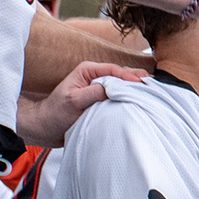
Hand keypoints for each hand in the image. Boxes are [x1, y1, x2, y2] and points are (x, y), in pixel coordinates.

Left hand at [15, 60, 149, 145]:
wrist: (44, 129)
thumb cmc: (54, 113)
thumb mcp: (74, 101)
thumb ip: (94, 92)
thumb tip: (115, 88)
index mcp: (88, 70)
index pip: (114, 70)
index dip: (129, 76)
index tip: (142, 84)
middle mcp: (96, 77)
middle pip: (122, 75)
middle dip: (138, 80)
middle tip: (154, 86)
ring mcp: (100, 89)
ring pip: (123, 86)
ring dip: (135, 89)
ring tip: (152, 93)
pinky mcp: (102, 101)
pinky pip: (119, 98)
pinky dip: (130, 99)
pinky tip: (141, 102)